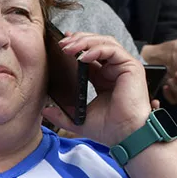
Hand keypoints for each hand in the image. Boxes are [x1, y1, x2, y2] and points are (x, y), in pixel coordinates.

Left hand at [45, 32, 150, 146]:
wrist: (126, 137)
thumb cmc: (109, 129)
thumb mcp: (78, 119)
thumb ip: (62, 114)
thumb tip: (45, 110)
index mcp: (104, 78)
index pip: (90, 55)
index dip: (77, 46)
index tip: (61, 45)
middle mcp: (114, 70)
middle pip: (97, 44)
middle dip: (78, 40)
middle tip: (62, 44)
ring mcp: (124, 67)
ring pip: (105, 42)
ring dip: (85, 42)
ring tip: (68, 48)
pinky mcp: (131, 67)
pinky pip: (112, 50)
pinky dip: (97, 50)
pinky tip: (83, 57)